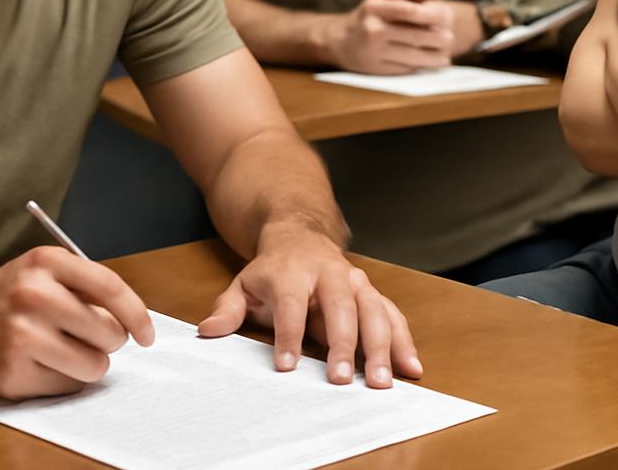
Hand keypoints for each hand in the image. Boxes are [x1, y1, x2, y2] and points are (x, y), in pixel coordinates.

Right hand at [0, 246, 154, 398]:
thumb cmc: (7, 294)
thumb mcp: (43, 270)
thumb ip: (85, 286)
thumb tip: (132, 321)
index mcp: (47, 262)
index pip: (110, 288)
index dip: (137, 314)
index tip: (147, 333)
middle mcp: (34, 296)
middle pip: (108, 332)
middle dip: (110, 340)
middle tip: (95, 338)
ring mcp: (21, 337)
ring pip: (93, 365)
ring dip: (90, 363)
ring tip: (68, 351)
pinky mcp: (11, 374)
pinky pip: (66, 386)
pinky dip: (64, 379)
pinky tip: (41, 363)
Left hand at [197, 226, 421, 388]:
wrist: (300, 234)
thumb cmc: (272, 269)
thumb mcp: (244, 283)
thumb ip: (228, 308)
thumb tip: (207, 331)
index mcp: (292, 271)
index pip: (290, 303)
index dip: (288, 334)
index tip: (286, 365)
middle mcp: (328, 273)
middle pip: (339, 306)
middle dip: (343, 343)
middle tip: (342, 380)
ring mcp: (354, 281)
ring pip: (373, 309)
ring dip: (379, 346)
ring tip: (381, 382)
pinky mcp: (372, 292)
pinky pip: (392, 314)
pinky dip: (403, 340)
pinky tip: (410, 368)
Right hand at [328, 0, 456, 74]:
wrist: (340, 41)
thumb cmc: (372, 13)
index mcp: (376, 8)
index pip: (410, 11)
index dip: (434, 15)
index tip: (448, 17)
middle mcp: (373, 30)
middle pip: (416, 35)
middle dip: (439, 38)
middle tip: (449, 37)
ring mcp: (374, 52)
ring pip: (414, 57)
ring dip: (436, 56)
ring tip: (445, 53)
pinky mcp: (377, 70)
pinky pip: (407, 69)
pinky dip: (423, 66)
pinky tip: (432, 62)